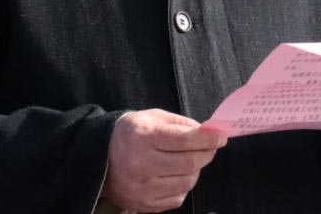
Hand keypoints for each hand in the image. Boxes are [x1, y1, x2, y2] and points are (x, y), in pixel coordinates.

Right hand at [102, 108, 226, 212]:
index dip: (208, 139)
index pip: (185, 140)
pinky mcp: (144, 204)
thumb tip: (208, 133)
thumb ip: (181, 124)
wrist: (99, 157)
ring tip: (189, 160)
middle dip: (207, 154)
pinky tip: (175, 174)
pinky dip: (183, 185)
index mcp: (142, 137)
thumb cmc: (131, 133)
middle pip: (189, 164)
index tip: (221, 137)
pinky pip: (178, 197)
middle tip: (210, 147)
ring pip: (187, 182)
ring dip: (196, 170)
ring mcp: (142, 188)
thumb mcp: (152, 117)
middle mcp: (141, 164)